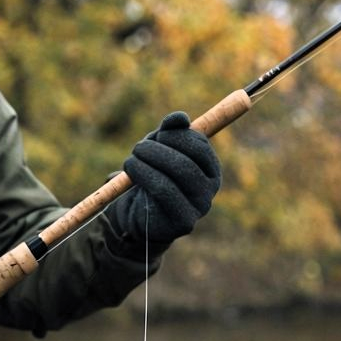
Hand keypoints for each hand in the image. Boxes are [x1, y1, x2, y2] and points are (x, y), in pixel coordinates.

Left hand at [110, 111, 221, 244]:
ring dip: (150, 161)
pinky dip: (145, 176)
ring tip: (131, 160)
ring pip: (178, 176)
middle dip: (160, 150)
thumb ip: (169, 132)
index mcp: (210, 169)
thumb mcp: (159, 150)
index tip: (159, 133)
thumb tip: (180, 118)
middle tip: (138, 147)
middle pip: (189, 162)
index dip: (178, 136)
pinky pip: (165, 192)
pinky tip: (130, 172)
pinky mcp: (184, 223)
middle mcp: (210, 189)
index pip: (200, 146)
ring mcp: (200, 208)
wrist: (137, 214)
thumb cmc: (151, 176)